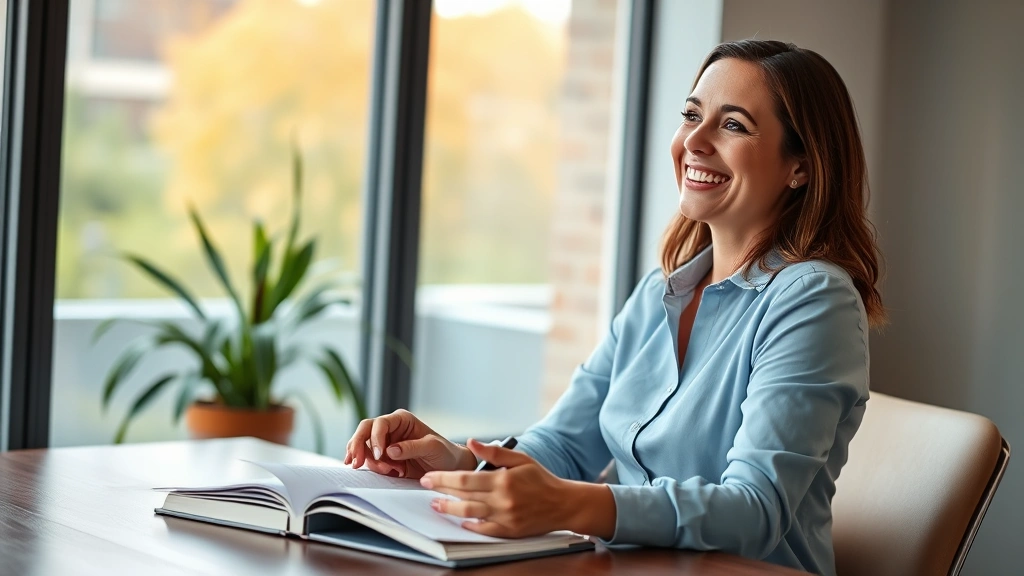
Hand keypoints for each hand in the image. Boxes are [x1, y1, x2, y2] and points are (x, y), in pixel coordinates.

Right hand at [344, 409, 476, 478]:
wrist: (449, 469)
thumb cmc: (444, 453)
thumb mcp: (432, 447)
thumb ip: (411, 447)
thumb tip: (389, 450)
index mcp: (401, 420)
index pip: (379, 424)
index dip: (375, 439)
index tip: (381, 456)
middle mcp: (390, 429)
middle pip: (364, 431)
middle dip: (357, 446)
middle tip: (355, 463)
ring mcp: (385, 443)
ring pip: (364, 448)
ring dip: (370, 461)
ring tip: (389, 471)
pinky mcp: (384, 458)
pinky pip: (370, 461)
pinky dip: (374, 468)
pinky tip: (388, 473)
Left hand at [420, 439, 615, 538]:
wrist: (564, 504)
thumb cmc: (541, 479)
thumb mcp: (521, 459)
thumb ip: (494, 452)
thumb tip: (472, 442)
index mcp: (503, 480)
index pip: (464, 480)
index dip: (442, 479)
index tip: (428, 477)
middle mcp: (502, 500)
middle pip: (463, 496)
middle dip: (440, 492)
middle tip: (425, 487)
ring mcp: (505, 518)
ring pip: (469, 514)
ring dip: (449, 509)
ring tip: (436, 505)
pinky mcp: (509, 531)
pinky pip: (484, 530)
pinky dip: (470, 525)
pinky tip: (460, 520)